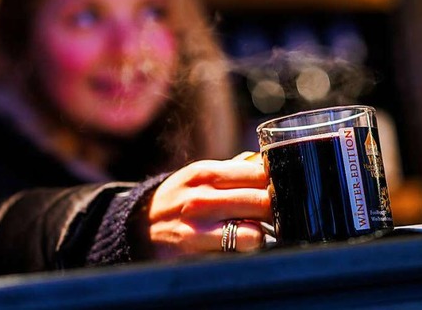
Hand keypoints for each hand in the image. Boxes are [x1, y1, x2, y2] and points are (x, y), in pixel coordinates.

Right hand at [146, 152, 270, 258]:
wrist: (138, 227)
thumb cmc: (179, 198)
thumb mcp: (199, 175)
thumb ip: (234, 169)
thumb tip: (269, 164)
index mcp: (205, 173)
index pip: (259, 173)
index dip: (278, 182)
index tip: (283, 189)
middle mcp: (201, 199)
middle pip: (262, 202)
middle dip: (277, 210)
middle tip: (279, 214)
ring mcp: (198, 231)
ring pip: (254, 234)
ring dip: (264, 235)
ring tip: (262, 233)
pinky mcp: (196, 257)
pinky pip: (237, 257)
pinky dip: (247, 254)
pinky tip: (244, 249)